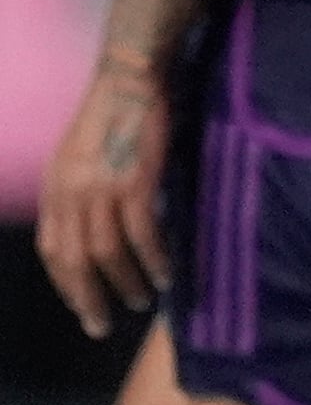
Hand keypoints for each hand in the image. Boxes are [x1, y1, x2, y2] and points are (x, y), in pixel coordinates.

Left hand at [37, 54, 170, 337]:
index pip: (52, 248)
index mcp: (55, 187)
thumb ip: (77, 191)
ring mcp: (103, 188)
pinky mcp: (136, 181)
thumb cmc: (110, 113)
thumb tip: (90, 228)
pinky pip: (143, 233)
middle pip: (75, 261)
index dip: (65, 283)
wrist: (129, 77)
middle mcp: (72, 193)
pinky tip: (165, 274)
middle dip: (88, 300)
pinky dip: (154, 260)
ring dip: (126, 284)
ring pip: (109, 253)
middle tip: (101, 326)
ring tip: (142, 301)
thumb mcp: (76, 155)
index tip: (81, 305)